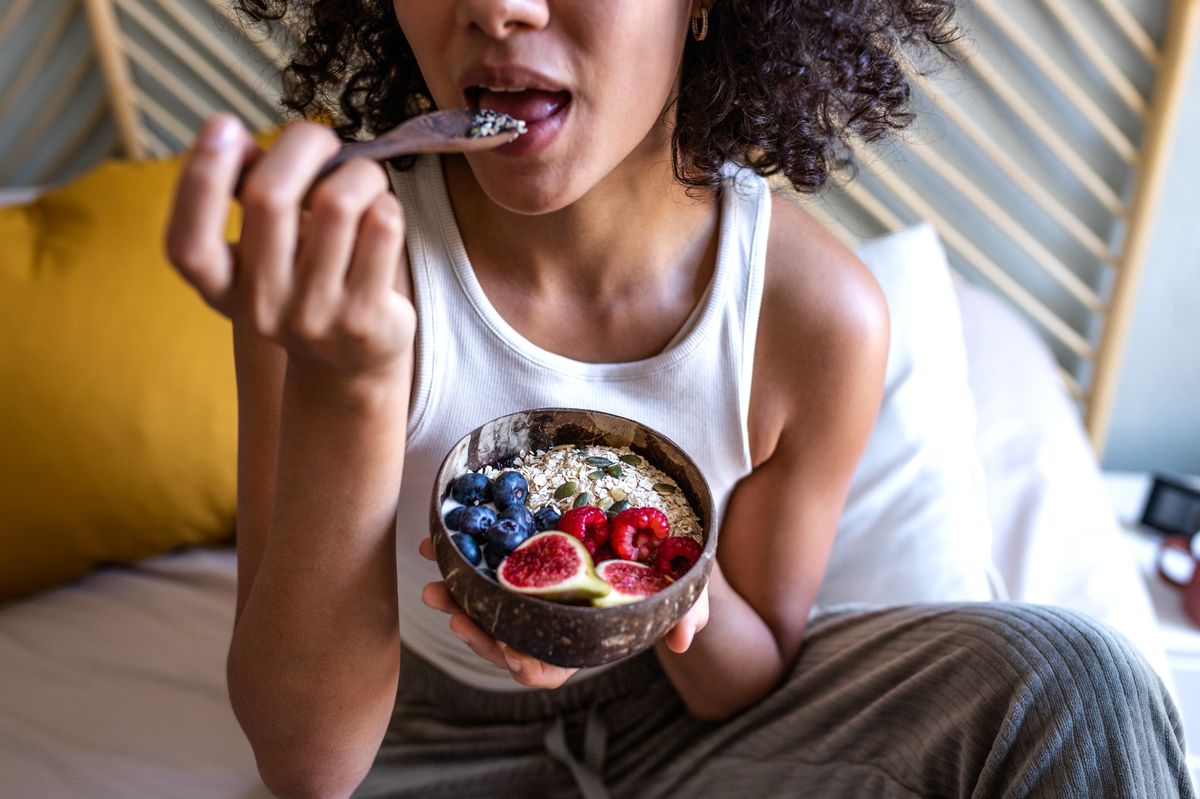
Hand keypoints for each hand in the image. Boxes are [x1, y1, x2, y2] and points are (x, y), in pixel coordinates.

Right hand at [165, 114, 414, 378]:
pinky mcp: (367, 317)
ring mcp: (315, 316)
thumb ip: (247, 191)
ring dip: (358, 172)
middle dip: (302, 146)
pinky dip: (386, 204)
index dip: (199, 180)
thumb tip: (232, 135)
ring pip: (337, 203)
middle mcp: (262, 307)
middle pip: (269, 199)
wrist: (350, 360)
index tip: (223, 126)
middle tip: (324, 140)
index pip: (188, 244)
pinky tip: (382, 216)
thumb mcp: (262, 247)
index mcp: (221, 285)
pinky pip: (382, 227)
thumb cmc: (305, 277)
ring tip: (363, 181)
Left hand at [418, 537, 710, 685]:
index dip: (528, 664)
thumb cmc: (665, 572)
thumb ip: (687, 612)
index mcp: (579, 635)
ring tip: (435, 586)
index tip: (512, 650)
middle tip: (453, 612)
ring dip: (453, 601)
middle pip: (503, 642)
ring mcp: (528, 592)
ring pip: (482, 611)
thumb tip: (684, 640)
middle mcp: (548, 618)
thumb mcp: (685, 589)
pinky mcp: (514, 560)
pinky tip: (435, 543)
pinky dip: (453, 561)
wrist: (652, 532)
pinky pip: (476, 570)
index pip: (549, 668)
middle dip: (474, 631)